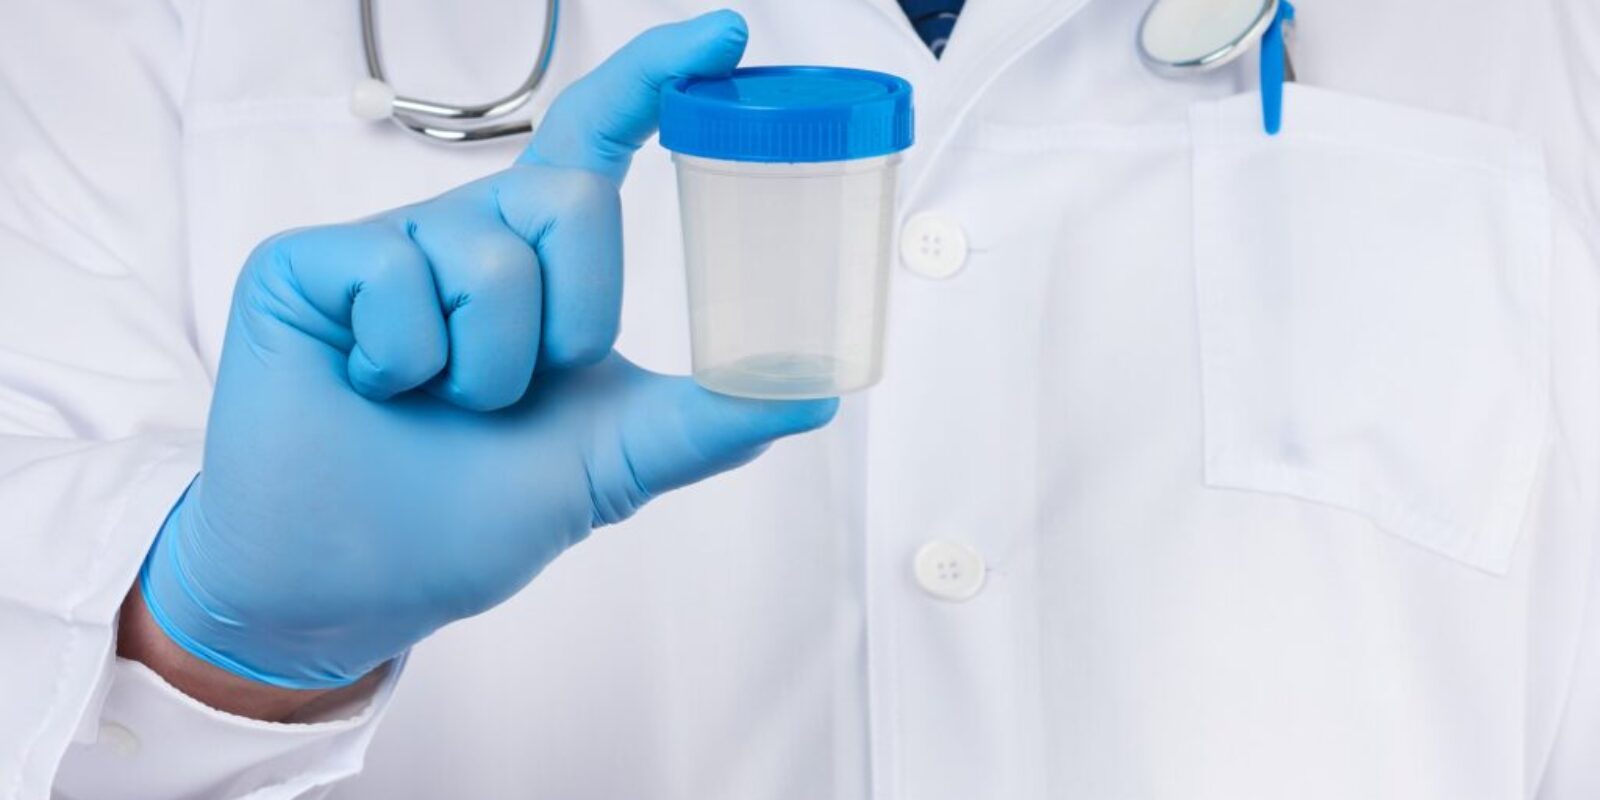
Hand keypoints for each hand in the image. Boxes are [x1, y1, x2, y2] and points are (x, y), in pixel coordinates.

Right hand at [135, 10, 834, 692]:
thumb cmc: (470, 510)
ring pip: (488, 259)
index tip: (727, 36)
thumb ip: (707, 420)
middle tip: (519, 392)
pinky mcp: (310, 263)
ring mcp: (388, 244)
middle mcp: (468, 232)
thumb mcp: (612, 461)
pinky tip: (371, 389)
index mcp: (539, 261)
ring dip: (485, 370)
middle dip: (571, 323)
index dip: (656, 78)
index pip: (598, 139)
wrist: (356, 578)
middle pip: (572, 200)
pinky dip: (401, 364)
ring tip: (437, 404)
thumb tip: (816, 390)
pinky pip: (393, 279)